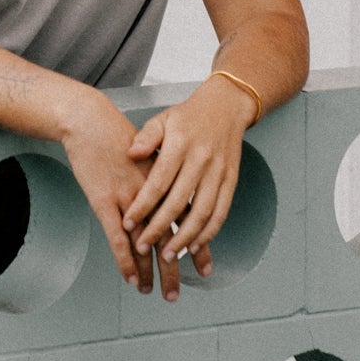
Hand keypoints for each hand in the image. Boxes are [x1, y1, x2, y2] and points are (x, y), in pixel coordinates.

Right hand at [59, 90, 182, 300]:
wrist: (90, 120)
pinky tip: (131, 278)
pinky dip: (125, 261)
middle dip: (174, 267)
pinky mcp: (104, 201)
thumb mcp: (149, 153)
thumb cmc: (116, 135)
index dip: (197, 245)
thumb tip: (172, 198)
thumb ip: (162, 176)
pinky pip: (118, 239)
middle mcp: (152, 193)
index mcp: (165, 181)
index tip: (205, 267)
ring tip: (154, 291)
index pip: (187, 219)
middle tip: (177, 292)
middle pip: (169, 236)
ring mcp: (128, 198)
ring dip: (151, 270)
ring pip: (145, 243)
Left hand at [122, 76, 254, 280]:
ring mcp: (219, 172)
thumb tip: (131, 153)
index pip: (158, 181)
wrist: (226, 106)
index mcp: (180, 144)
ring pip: (202, 212)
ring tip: (169, 254)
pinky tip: (196, 245)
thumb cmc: (189, 115)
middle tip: (143, 247)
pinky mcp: (231, 181)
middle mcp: (201, 160)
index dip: (142, 205)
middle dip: (159, 228)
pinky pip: (221, 212)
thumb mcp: (163, 118)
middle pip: (178, 202)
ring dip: (185, 238)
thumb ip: (146, 137)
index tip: (128, 223)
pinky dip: (209, 232)